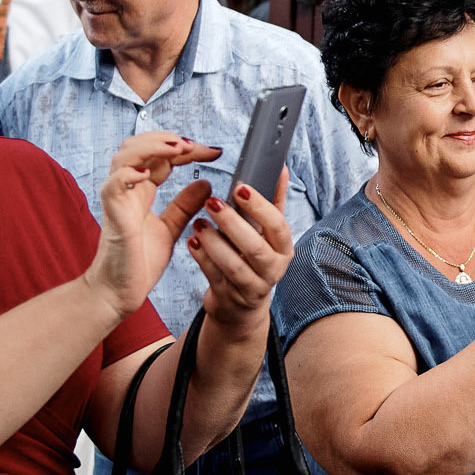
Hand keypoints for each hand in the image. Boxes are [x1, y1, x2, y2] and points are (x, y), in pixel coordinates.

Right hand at [84, 132, 220, 316]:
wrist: (119, 292)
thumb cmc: (139, 262)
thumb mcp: (170, 228)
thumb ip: (184, 205)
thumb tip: (205, 182)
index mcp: (142, 191)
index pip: (161, 156)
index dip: (186, 148)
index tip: (215, 151)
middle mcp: (128, 190)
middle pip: (139, 146)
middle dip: (166, 139)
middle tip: (194, 145)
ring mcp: (118, 200)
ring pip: (124, 156)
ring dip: (151, 147)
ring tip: (177, 149)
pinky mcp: (113, 215)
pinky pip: (113, 185)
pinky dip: (129, 174)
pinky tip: (148, 173)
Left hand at [193, 171, 295, 329]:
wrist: (241, 305)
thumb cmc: (253, 260)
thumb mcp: (266, 234)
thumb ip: (273, 202)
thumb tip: (280, 168)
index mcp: (283, 249)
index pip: (278, 226)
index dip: (260, 207)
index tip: (239, 187)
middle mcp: (272, 270)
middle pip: (255, 247)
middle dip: (232, 223)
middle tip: (211, 202)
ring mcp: (251, 288)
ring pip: (233, 265)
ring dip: (213, 242)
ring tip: (197, 223)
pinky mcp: (230, 298)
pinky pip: (214, 278)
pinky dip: (202, 259)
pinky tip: (191, 242)